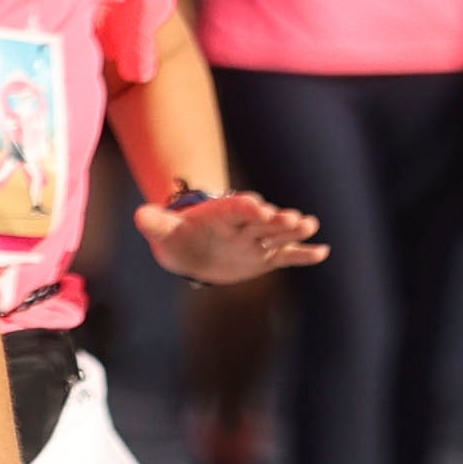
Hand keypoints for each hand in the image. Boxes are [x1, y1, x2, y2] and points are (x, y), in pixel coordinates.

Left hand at [135, 185, 324, 283]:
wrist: (189, 249)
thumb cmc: (175, 235)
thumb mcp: (161, 230)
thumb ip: (153, 222)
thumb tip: (140, 214)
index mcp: (219, 215)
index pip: (233, 208)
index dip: (244, 207)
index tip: (257, 207)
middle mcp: (243, 225)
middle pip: (261, 221)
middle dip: (275, 220)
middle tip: (292, 218)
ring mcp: (256, 240)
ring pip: (277, 235)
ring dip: (293, 232)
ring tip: (310, 225)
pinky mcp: (265, 256)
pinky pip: (287, 255)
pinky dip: (303, 254)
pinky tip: (322, 252)